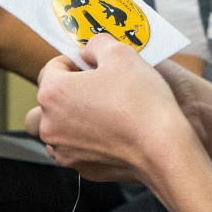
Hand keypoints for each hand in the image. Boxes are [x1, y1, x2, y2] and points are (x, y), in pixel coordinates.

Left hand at [27, 34, 198, 182]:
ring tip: (102, 111)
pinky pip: (76, 149)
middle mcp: (51, 124)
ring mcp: (64, 150)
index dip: (75, 61)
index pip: (52, 67)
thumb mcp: (121, 53)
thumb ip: (97, 44)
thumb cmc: (141, 101)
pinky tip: (112, 132)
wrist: (163, 148)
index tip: (94, 65)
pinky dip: (87, 140)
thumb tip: (90, 50)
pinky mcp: (82, 168)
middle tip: (97, 86)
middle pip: (49, 99)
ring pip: (57, 127)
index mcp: (53, 93)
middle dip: (67, 90)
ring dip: (71, 117)